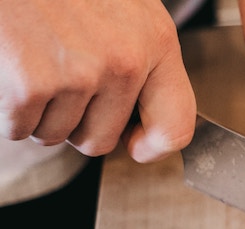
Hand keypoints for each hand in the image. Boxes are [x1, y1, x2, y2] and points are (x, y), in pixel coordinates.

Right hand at [0, 0, 196, 162]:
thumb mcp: (128, 9)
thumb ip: (145, 59)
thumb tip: (148, 128)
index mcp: (158, 44)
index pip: (177, 128)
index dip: (153, 148)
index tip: (135, 145)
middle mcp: (125, 62)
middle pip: (101, 139)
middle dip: (77, 122)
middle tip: (62, 80)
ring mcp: (80, 74)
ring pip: (58, 135)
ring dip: (42, 112)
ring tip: (38, 63)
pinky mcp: (33, 84)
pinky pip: (20, 128)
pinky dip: (11, 110)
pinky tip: (15, 69)